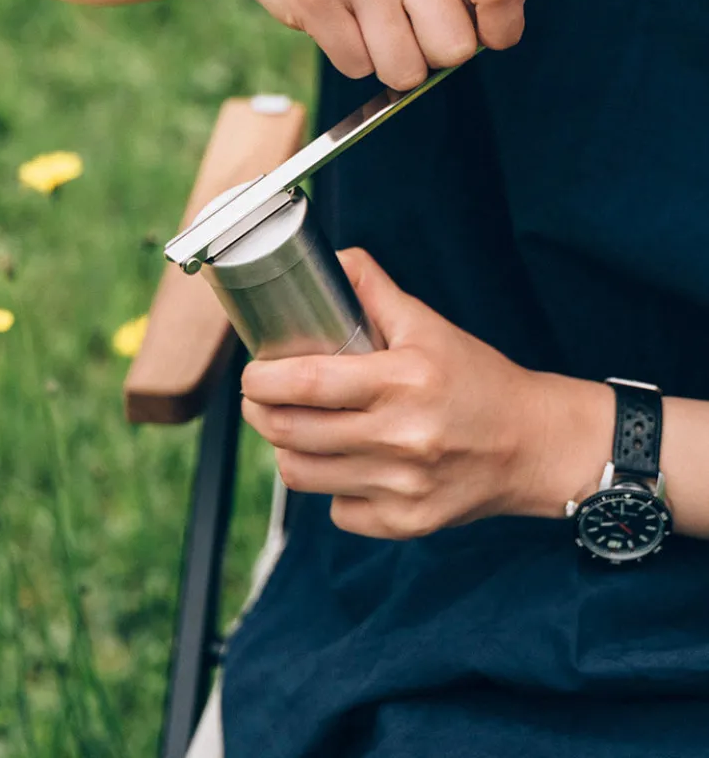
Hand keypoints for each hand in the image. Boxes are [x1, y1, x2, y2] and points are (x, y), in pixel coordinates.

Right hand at [222, 0, 539, 90]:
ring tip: (374, 29)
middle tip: (411, 29)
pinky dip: (353, 60)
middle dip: (435, 56)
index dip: (503, 29)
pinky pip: (357, 68)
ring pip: (404, 70)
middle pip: (453, 50)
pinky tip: (342, 26)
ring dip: (392, 65)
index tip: (488, 35)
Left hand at [241, 249, 611, 539]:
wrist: (532, 444)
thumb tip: (333, 261)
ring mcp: (403, 487)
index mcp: (404, 380)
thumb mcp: (428, 325)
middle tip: (261, 398)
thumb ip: (375, 290)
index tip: (252, 373)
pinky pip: (337, 510)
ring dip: (287, 449)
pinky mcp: (406, 523)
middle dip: (259, 412)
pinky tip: (348, 465)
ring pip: (302, 475)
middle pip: (291, 433)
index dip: (262, 379)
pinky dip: (332, 488)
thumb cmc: (477, 379)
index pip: (307, 382)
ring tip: (297, 429)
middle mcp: (402, 438)